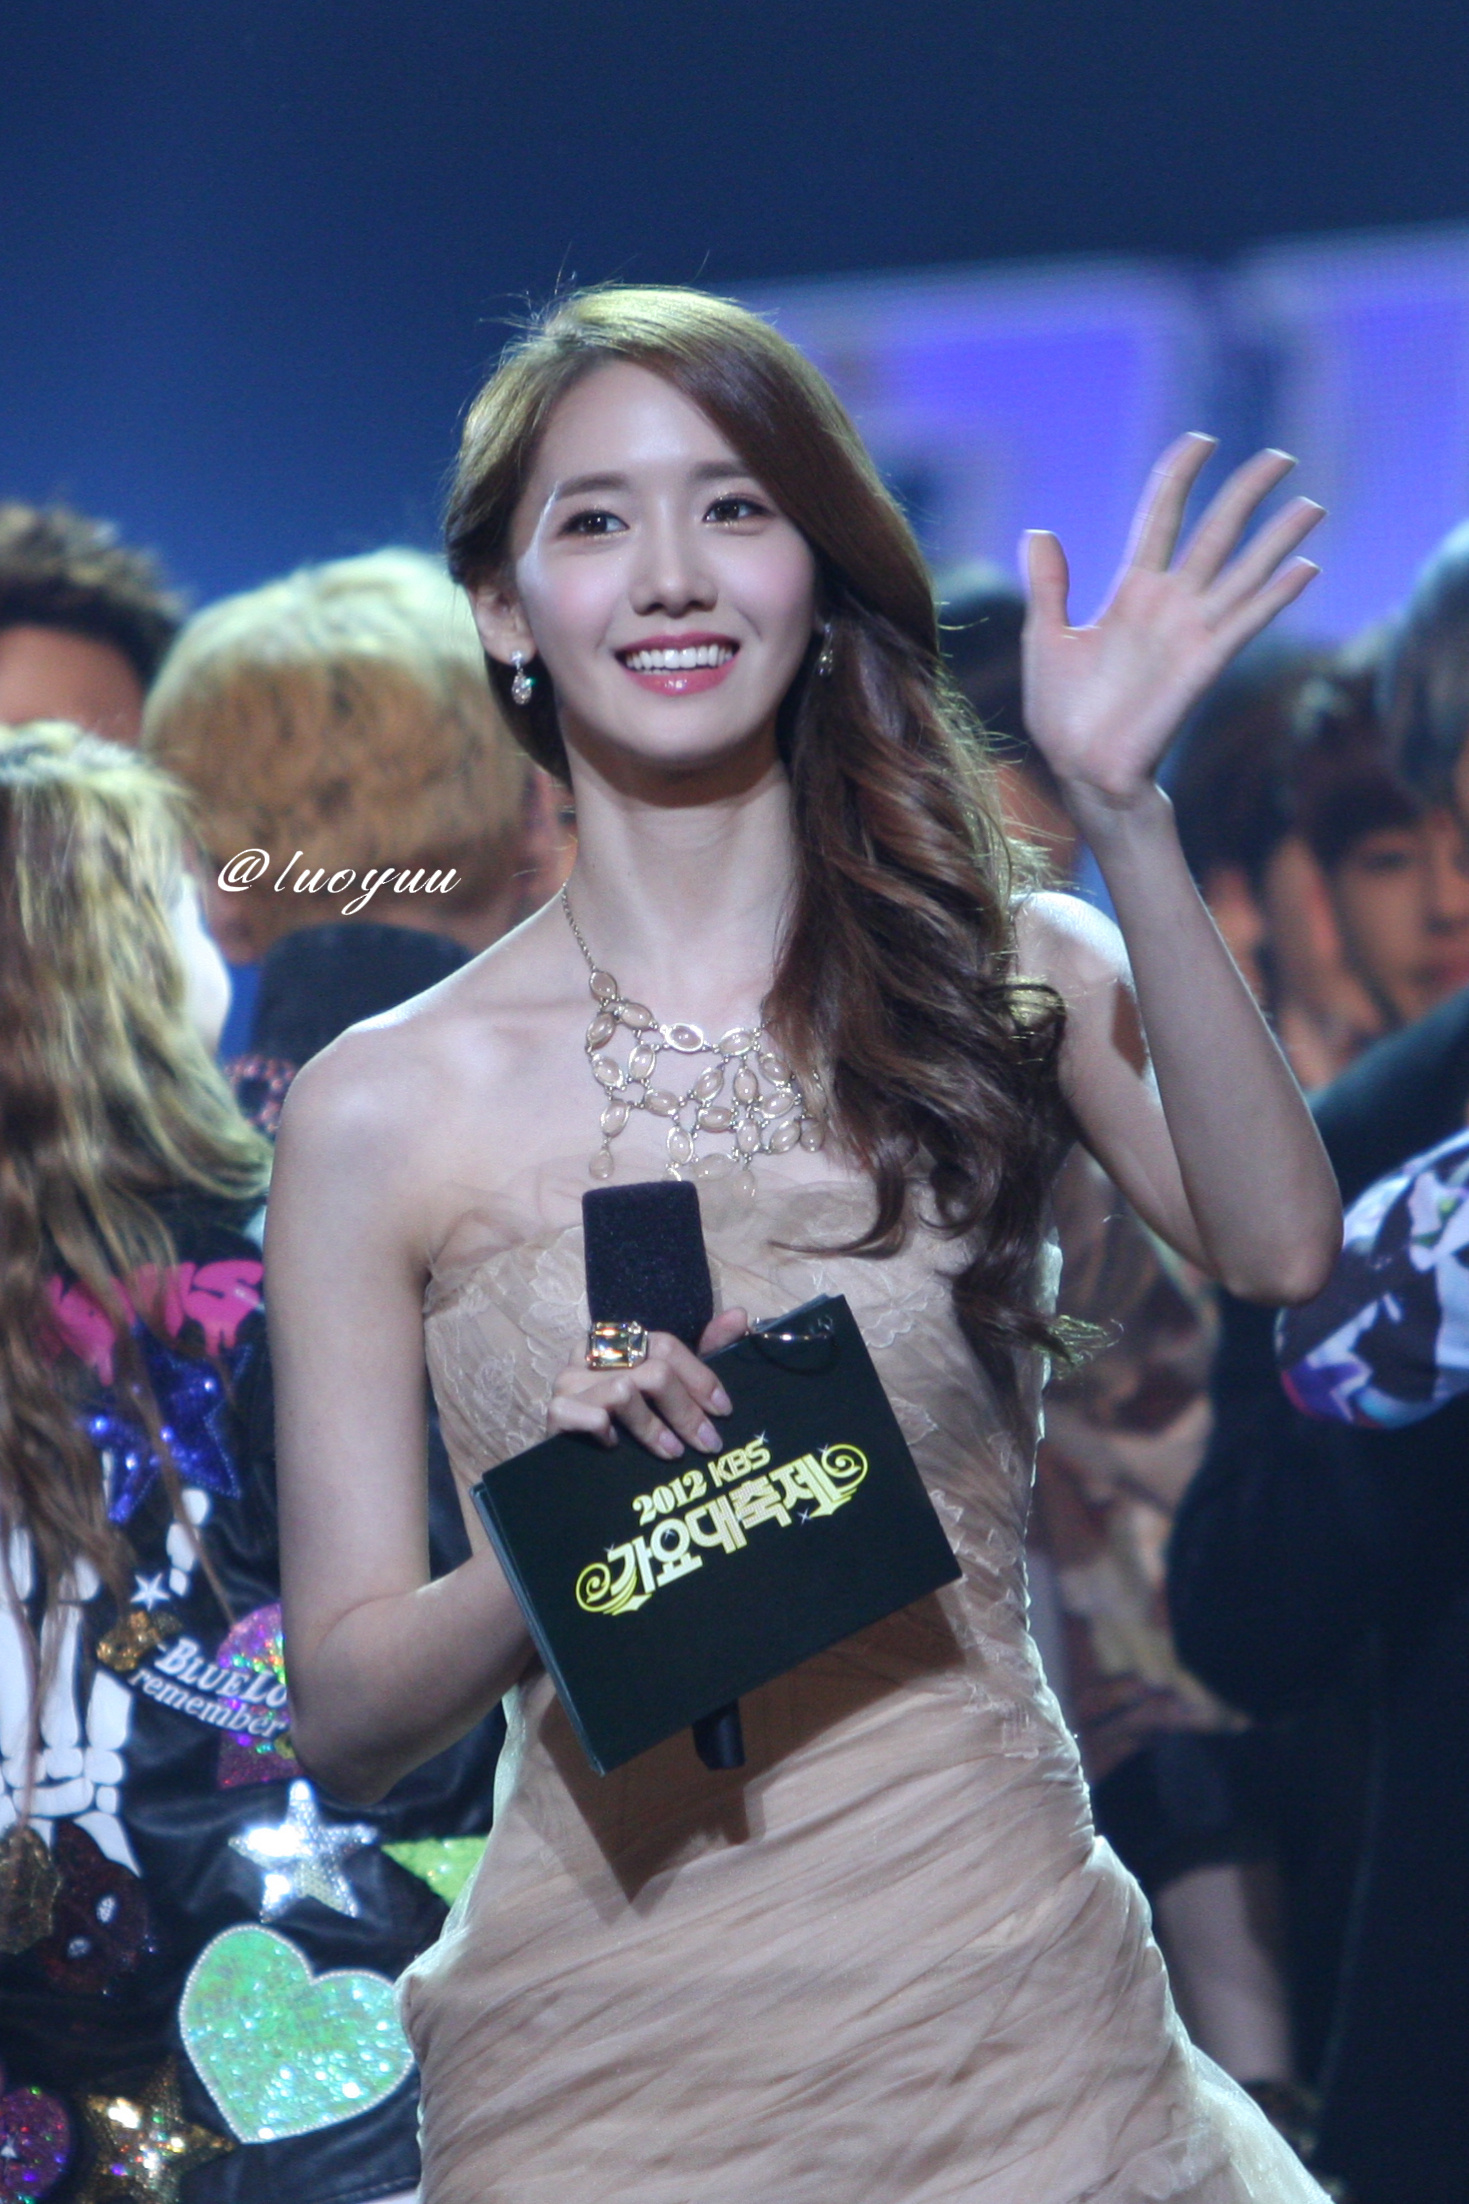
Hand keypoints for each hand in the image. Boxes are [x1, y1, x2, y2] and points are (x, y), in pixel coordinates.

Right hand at [548, 1308, 748, 1457]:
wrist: (580, 1473)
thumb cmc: (629, 1424)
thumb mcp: (672, 1387)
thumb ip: (705, 1350)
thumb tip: (740, 1315)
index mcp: (617, 1340)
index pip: (665, 1345)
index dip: (700, 1377)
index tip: (723, 1411)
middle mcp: (589, 1354)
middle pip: (652, 1371)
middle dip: (686, 1411)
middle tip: (707, 1444)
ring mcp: (568, 1381)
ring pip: (625, 1392)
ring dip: (653, 1427)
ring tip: (672, 1452)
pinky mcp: (555, 1412)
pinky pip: (589, 1414)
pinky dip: (607, 1431)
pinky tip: (616, 1448)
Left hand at [1021, 435, 1323, 818]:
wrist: (1080, 768)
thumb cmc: (1062, 713)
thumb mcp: (1046, 638)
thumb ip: (1050, 586)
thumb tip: (1039, 530)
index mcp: (1130, 591)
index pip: (1161, 516)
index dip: (1180, 477)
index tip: (1202, 441)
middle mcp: (1169, 603)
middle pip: (1216, 532)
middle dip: (1246, 493)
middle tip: (1281, 457)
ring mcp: (1191, 631)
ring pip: (1243, 571)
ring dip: (1279, 538)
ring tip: (1311, 504)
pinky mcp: (1204, 664)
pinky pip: (1245, 621)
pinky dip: (1275, 595)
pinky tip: (1305, 567)